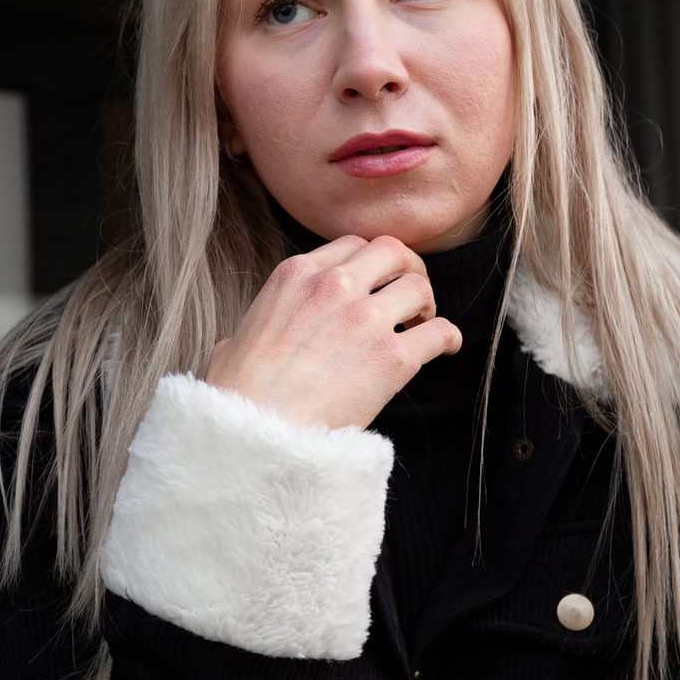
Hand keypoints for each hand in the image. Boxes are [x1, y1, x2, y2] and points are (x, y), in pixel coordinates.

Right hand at [205, 233, 461, 431]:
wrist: (256, 434)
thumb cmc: (238, 397)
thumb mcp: (231, 346)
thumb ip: (245, 334)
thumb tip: (236, 347)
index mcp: (296, 275)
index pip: (351, 244)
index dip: (371, 262)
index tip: (376, 282)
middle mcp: (334, 285)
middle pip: (392, 251)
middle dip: (407, 269)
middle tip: (408, 295)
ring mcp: (365, 318)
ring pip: (419, 287)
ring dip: (426, 303)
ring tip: (421, 325)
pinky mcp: (393, 357)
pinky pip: (440, 331)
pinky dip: (448, 338)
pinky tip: (446, 349)